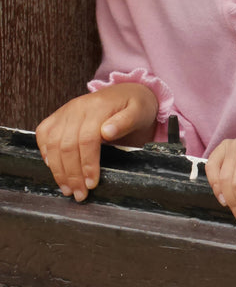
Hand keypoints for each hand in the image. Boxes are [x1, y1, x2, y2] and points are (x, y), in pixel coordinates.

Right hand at [35, 83, 158, 201]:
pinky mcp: (59, 115)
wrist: (127, 93)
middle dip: (72, 174)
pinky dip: (44, 152)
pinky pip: (44, 133)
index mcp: (99, 106)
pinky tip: (53, 167)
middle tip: (80, 194)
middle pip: (67, 144)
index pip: (87, 139)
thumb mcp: (139, 112)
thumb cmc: (136, 106)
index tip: (91, 183)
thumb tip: (107, 131)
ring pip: (52, 142)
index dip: (87, 164)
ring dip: (58, 170)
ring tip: (67, 189)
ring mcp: (66, 110)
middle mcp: (78, 107)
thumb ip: (125, 121)